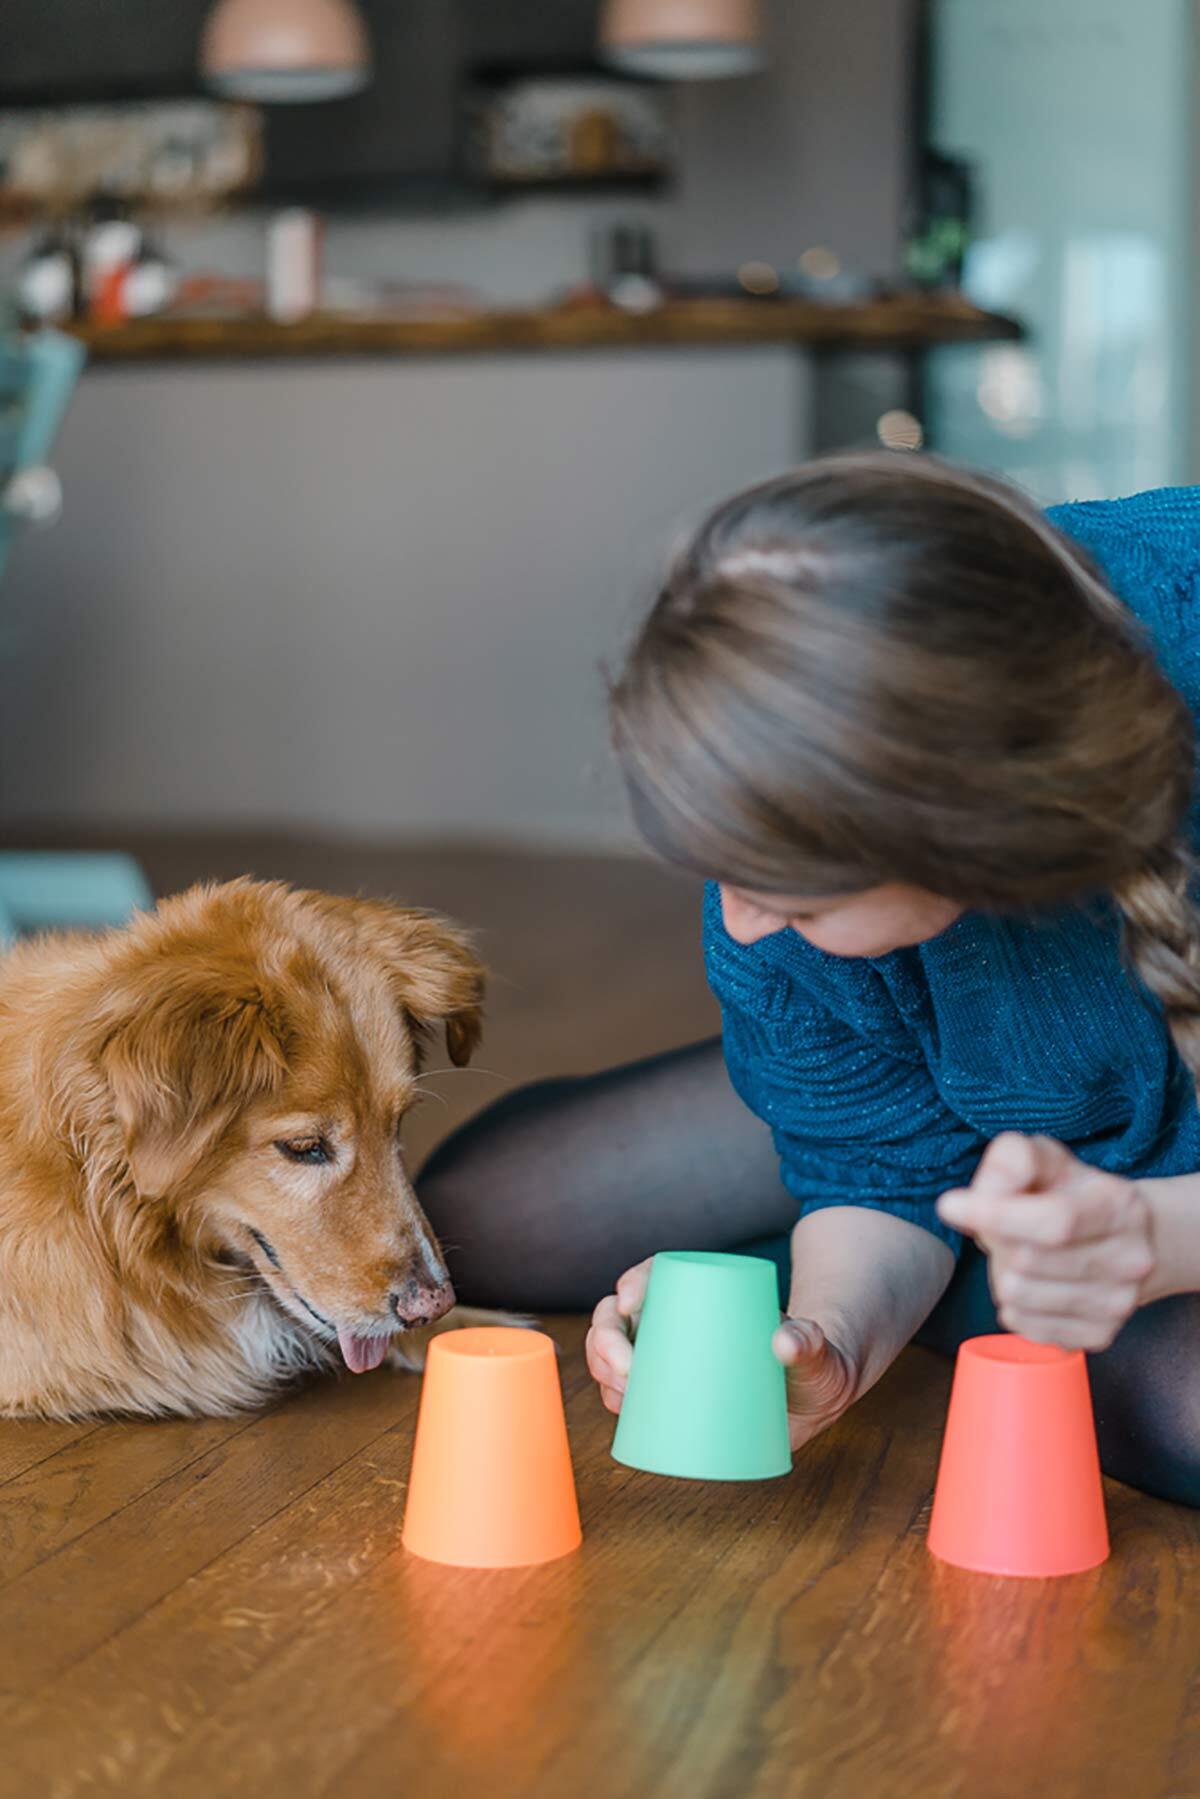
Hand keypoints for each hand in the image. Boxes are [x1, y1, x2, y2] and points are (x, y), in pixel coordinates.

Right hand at [586, 1256, 859, 1452]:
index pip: (655, 1274)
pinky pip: (626, 1387)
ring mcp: (669, 1356)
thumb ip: (809, 1341)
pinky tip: (618, 1405)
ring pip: (614, 1351)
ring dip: (602, 1365)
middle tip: (628, 1368)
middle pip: (621, 1315)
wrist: (815, 1398)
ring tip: (624, 1391)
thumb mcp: (815, 1348)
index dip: (632, 1282)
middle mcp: (677, 1319)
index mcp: (704, 1292)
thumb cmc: (815, 1361)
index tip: (631, 1302)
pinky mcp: (670, 1392)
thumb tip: (782, 1344)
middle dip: (606, 1336)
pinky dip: (612, 1393)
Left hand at [937, 1133, 1155, 1350]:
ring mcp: (1119, 1304)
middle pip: (1026, 1261)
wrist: (1127, 1239)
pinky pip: (1025, 1326)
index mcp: (1120, 1207)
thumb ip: (1013, 1160)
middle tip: (1005, 1229)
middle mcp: (1130, 1259)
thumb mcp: (1046, 1159)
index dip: (995, 1214)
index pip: (1055, 1220)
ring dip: (1002, 1274)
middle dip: (996, 1240)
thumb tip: (982, 1196)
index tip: (950, 1205)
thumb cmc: (1073, 1193)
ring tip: (1021, 1256)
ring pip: (1019, 1296)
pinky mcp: (1100, 1335)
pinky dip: (1014, 1305)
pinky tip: (1032, 1284)